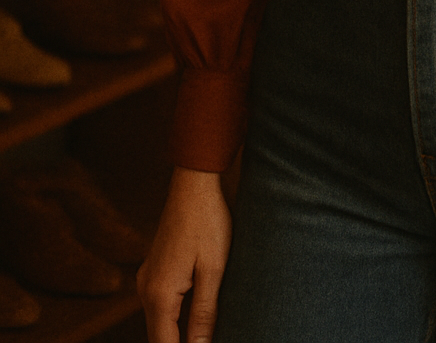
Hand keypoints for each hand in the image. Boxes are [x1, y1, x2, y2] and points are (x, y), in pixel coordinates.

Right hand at [137, 167, 231, 342]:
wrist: (193, 183)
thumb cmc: (208, 222)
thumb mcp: (214, 269)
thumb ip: (205, 312)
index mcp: (160, 294)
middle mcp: (145, 289)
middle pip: (158, 336)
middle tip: (206, 340)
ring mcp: (146, 278)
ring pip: (159, 321)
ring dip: (176, 333)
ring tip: (203, 334)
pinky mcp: (153, 269)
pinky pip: (160, 304)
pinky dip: (174, 316)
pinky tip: (194, 317)